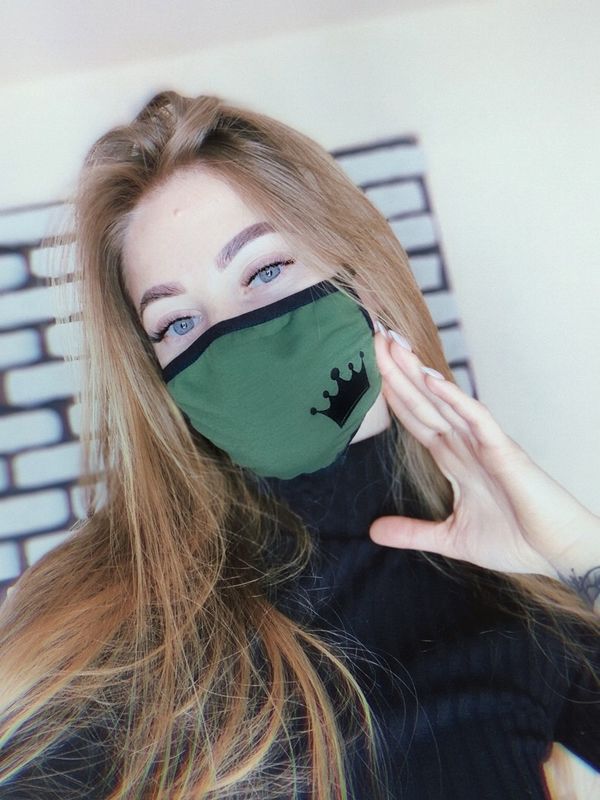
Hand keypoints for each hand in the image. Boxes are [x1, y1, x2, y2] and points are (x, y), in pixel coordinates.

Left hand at [369, 325, 599, 579]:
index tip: (370, 368)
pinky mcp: (505, 451)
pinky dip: (454, 399)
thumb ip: (413, 532)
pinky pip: (476, 420)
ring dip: (417, 375)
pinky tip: (431, 380)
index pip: (416, 419)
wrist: (558, 554)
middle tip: (374, 338)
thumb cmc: (515, 541)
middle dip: (397, 373)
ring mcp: (485, 444)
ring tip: (393, 346)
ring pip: (444, 402)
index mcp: (454, 460)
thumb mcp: (451, 538)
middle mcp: (466, 445)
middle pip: (424, 402)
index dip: (393, 395)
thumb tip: (373, 531)